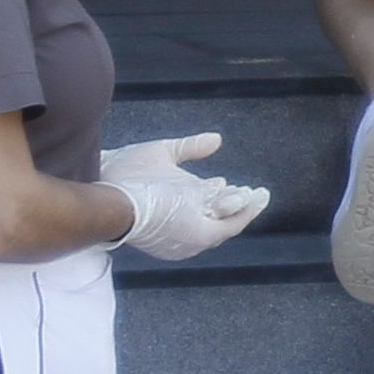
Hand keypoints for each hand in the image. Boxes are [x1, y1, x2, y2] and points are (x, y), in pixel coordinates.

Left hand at [109, 133, 264, 261]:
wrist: (112, 194)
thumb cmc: (123, 175)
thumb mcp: (162, 154)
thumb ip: (189, 147)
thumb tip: (217, 140)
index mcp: (166, 213)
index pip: (194, 209)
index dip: (213, 196)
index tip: (223, 182)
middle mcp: (180, 228)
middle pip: (213, 218)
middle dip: (234, 204)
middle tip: (252, 192)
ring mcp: (190, 233)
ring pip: (225, 222)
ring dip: (244, 207)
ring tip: (260, 194)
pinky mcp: (200, 233)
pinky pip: (230, 225)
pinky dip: (246, 212)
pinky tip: (256, 197)